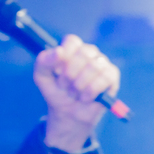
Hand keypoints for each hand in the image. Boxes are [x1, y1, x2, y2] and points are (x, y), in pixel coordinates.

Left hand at [34, 34, 120, 152]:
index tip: (57, 71)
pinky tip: (85, 97)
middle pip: (84, 53)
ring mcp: (102, 63)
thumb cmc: (56, 90)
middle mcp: (89, 52)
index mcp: (73, 48)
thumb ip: (44, 61)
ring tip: (74, 93)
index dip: (64, 57)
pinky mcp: (112, 76)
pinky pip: (105, 78)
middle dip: (70, 74)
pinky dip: (91, 91)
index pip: (72, 41)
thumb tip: (58, 51)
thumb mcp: (41, 76)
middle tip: (64, 86)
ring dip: (80, 85)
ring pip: (94, 66)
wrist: (67, 113)